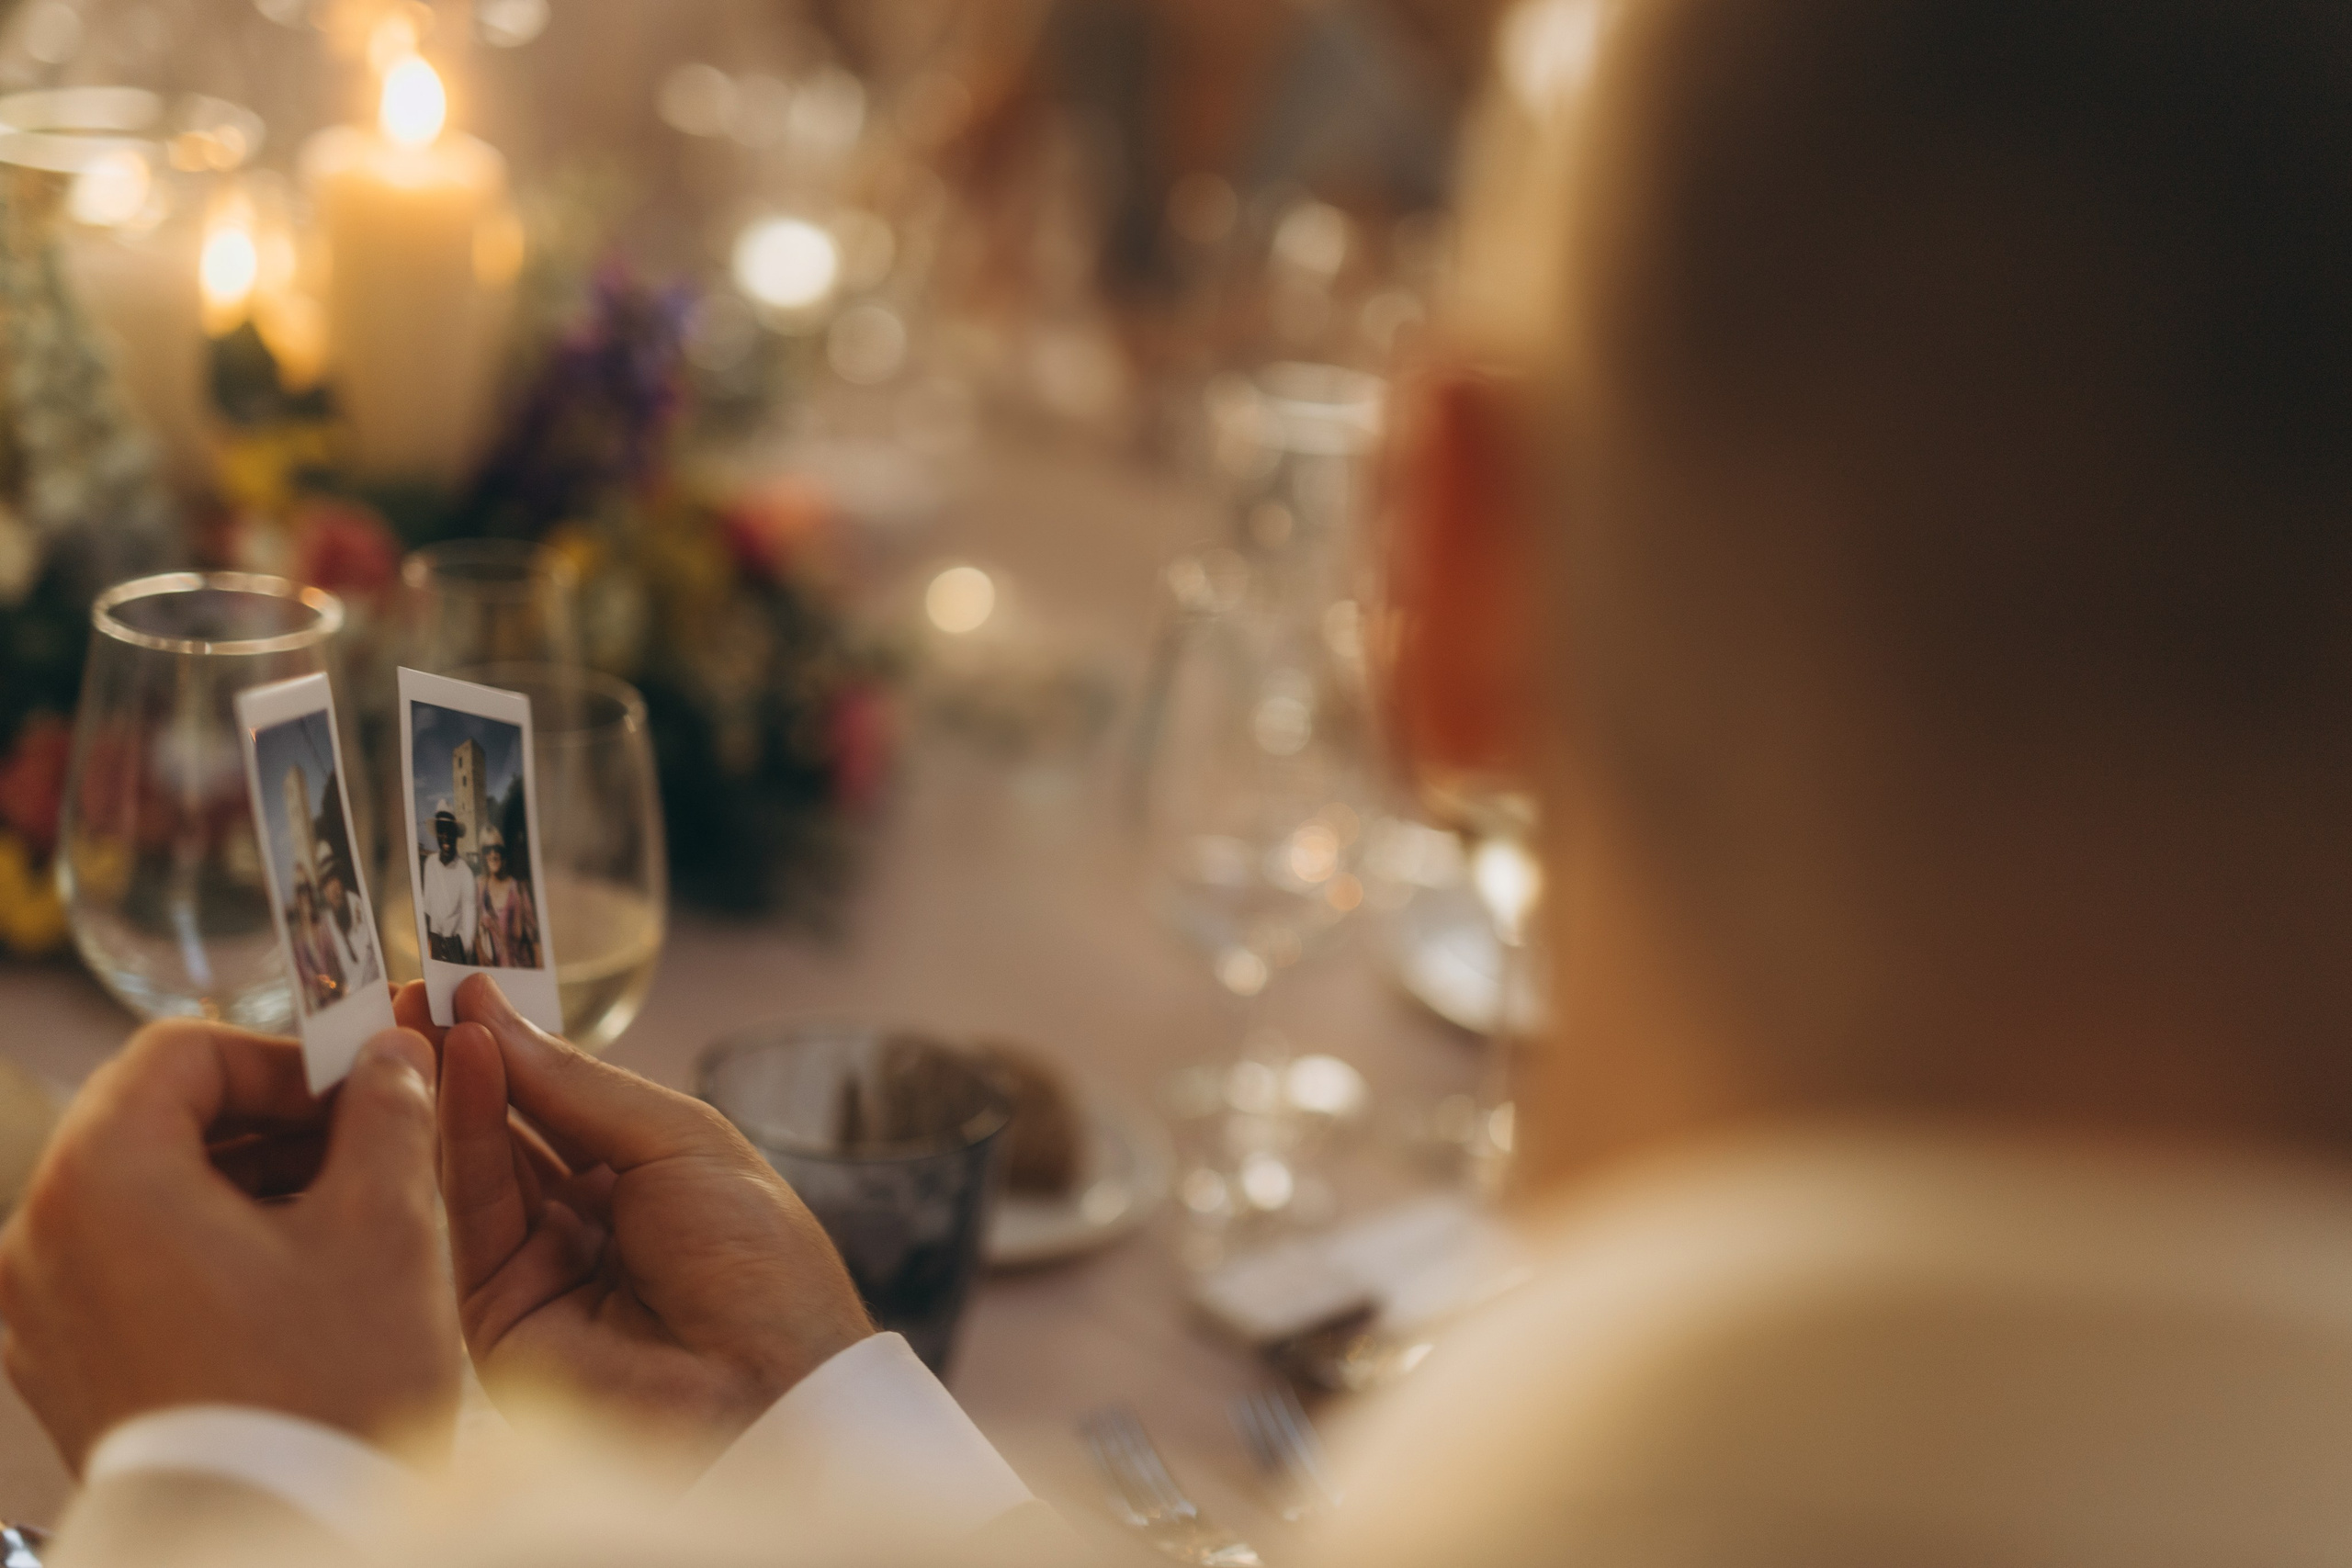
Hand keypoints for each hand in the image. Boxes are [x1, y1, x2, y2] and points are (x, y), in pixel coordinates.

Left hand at [0, 1020, 456, 1471]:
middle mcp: (43, 1237)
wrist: (277, 1537)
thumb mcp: (384, 1225)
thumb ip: (386, 1114)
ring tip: (346, 1212)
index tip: (356, 1084)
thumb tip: (392, 1054)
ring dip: (248, 1180)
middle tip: (364, 1139)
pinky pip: (132, 1262)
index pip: (182, 1052)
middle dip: (272, 1119)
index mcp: (102, 1180)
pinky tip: (298, 1275)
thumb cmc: (322, 1389)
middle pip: (158, 1120)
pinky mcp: (64, 1364)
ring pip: (148, 1192)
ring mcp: (42, 1309)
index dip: (282, 1054)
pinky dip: (210, 1244)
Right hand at [413, 976, 870, 1457]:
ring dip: (454, 1087)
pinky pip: (470, 1215)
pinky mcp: (496, 1314)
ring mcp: (542, 1268)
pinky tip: (460, 1067)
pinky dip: (460, 1138)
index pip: (568, 1103)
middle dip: (471, 1059)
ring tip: (422, 1013)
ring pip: (480, 1167)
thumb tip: (498, 1013)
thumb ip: (579, 1085)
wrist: (763, 1392)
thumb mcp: (684, 1142)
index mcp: (655, 1181)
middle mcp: (594, 1223)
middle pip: (514, 1131)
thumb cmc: (758, 1263)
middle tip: (418, 990)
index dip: (522, 1045)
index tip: (468, 984)